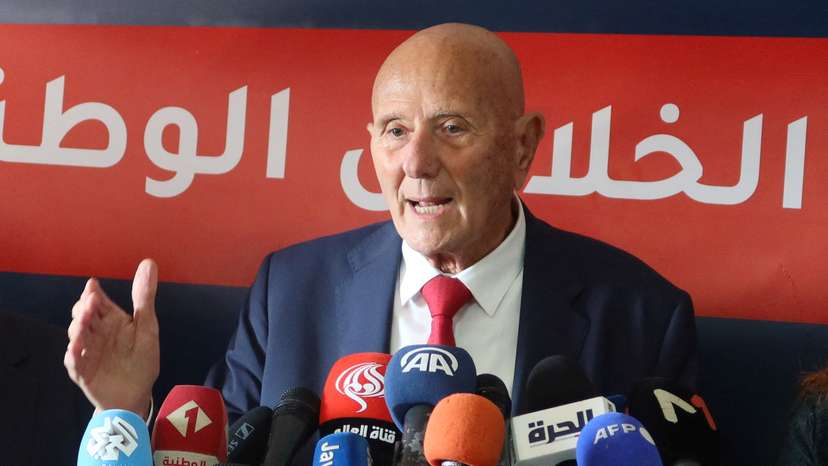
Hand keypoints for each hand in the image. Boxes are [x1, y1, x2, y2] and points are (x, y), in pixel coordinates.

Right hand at [64, 258, 159, 418]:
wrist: (137, 394)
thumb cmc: (142, 359)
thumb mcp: (147, 326)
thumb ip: (144, 296)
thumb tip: (148, 262)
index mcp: (111, 320)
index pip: (97, 301)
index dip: (93, 293)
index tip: (93, 287)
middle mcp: (96, 333)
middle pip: (82, 315)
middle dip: (83, 309)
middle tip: (91, 303)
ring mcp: (87, 351)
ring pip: (75, 336)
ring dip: (77, 329)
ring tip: (83, 323)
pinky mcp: (82, 372)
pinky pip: (74, 363)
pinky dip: (73, 356)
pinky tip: (74, 349)